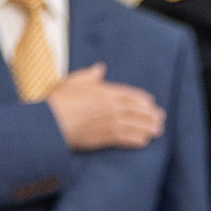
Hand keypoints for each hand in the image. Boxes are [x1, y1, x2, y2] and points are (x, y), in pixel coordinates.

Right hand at [46, 63, 165, 151]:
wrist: (50, 122)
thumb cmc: (57, 100)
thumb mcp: (73, 81)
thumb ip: (89, 76)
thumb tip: (100, 68)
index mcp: (104, 92)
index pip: (130, 95)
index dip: (142, 100)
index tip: (150, 103)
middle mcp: (111, 107)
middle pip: (136, 111)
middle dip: (150, 115)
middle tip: (160, 119)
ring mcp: (109, 123)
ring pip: (134, 125)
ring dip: (147, 128)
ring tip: (157, 131)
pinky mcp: (104, 138)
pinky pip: (124, 139)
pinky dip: (135, 140)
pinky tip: (143, 142)